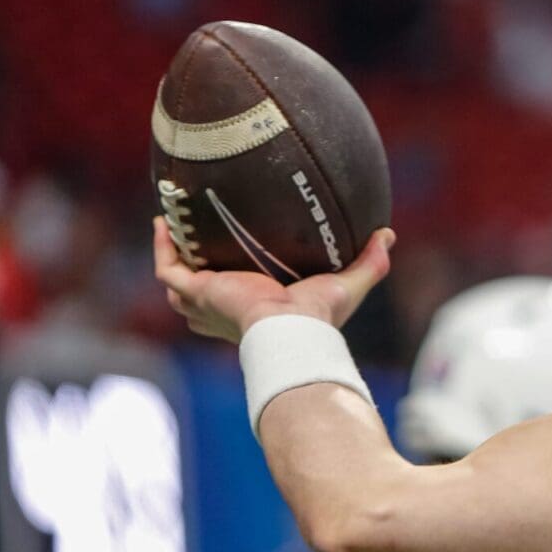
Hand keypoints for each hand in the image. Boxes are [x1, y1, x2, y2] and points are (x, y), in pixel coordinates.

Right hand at [152, 216, 394, 343]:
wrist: (291, 330)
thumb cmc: (317, 318)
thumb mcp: (346, 284)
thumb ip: (369, 263)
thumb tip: (388, 235)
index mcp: (257, 309)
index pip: (239, 299)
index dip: (234, 281)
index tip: (236, 256)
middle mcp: (227, 308)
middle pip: (199, 296)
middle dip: (193, 274)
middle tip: (193, 239)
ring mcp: (208, 301)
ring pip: (177, 284)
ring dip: (172, 257)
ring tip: (170, 225)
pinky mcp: (197, 291)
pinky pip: (168, 268)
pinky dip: (163, 247)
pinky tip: (163, 221)